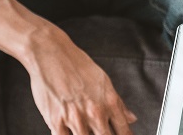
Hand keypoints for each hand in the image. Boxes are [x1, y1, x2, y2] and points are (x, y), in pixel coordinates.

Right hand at [22, 26, 136, 134]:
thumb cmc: (76, 65)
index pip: (123, 130)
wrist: (51, 54)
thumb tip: (131, 118)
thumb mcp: (103, 81)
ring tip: (82, 128)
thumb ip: (118, 104)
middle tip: (99, 130)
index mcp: (109, 102)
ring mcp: (75, 118)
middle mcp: (95, 112)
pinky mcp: (55, 121)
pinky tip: (69, 132)